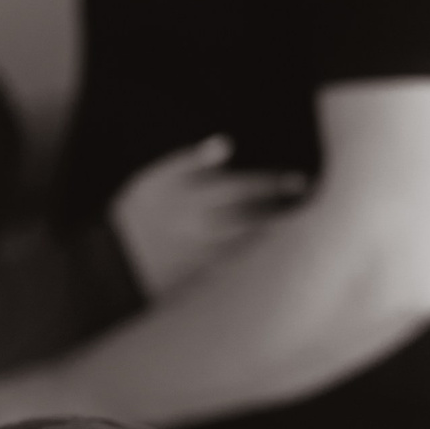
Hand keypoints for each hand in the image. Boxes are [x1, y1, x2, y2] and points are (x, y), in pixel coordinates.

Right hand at [110, 136, 306, 299]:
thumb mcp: (155, 178)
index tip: (301, 182)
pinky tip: (281, 268)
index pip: (244, 188)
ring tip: (309, 238)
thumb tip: (225, 144)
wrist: (110, 264)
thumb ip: (190, 161)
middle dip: (288, 215)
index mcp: (193, 198)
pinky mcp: (203, 284)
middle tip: (320, 211)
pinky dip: (261, 272)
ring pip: (252, 250)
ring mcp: (203, 259)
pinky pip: (238, 278)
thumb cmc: (136, 214)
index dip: (275, 184)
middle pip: (256, 220)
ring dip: (281, 244)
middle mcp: (201, 229)